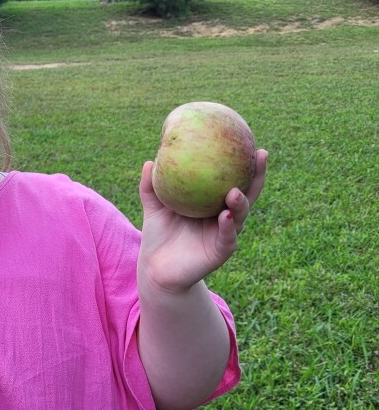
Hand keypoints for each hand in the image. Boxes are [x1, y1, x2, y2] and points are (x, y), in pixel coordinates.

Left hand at [138, 149, 267, 293]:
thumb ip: (151, 187)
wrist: (156, 268)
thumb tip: (150, 162)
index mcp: (213, 203)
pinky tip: (226, 215)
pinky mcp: (220, 251)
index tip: (250, 141)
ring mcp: (225, 234)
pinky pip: (227, 237)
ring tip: (235, 191)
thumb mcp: (154, 208)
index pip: (234, 179)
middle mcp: (224, 216)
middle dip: (257, 176)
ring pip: (240, 215)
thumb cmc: (159, 236)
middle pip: (248, 193)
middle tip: (260, 154)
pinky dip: (228, 226)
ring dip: (241, 202)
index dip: (244, 163)